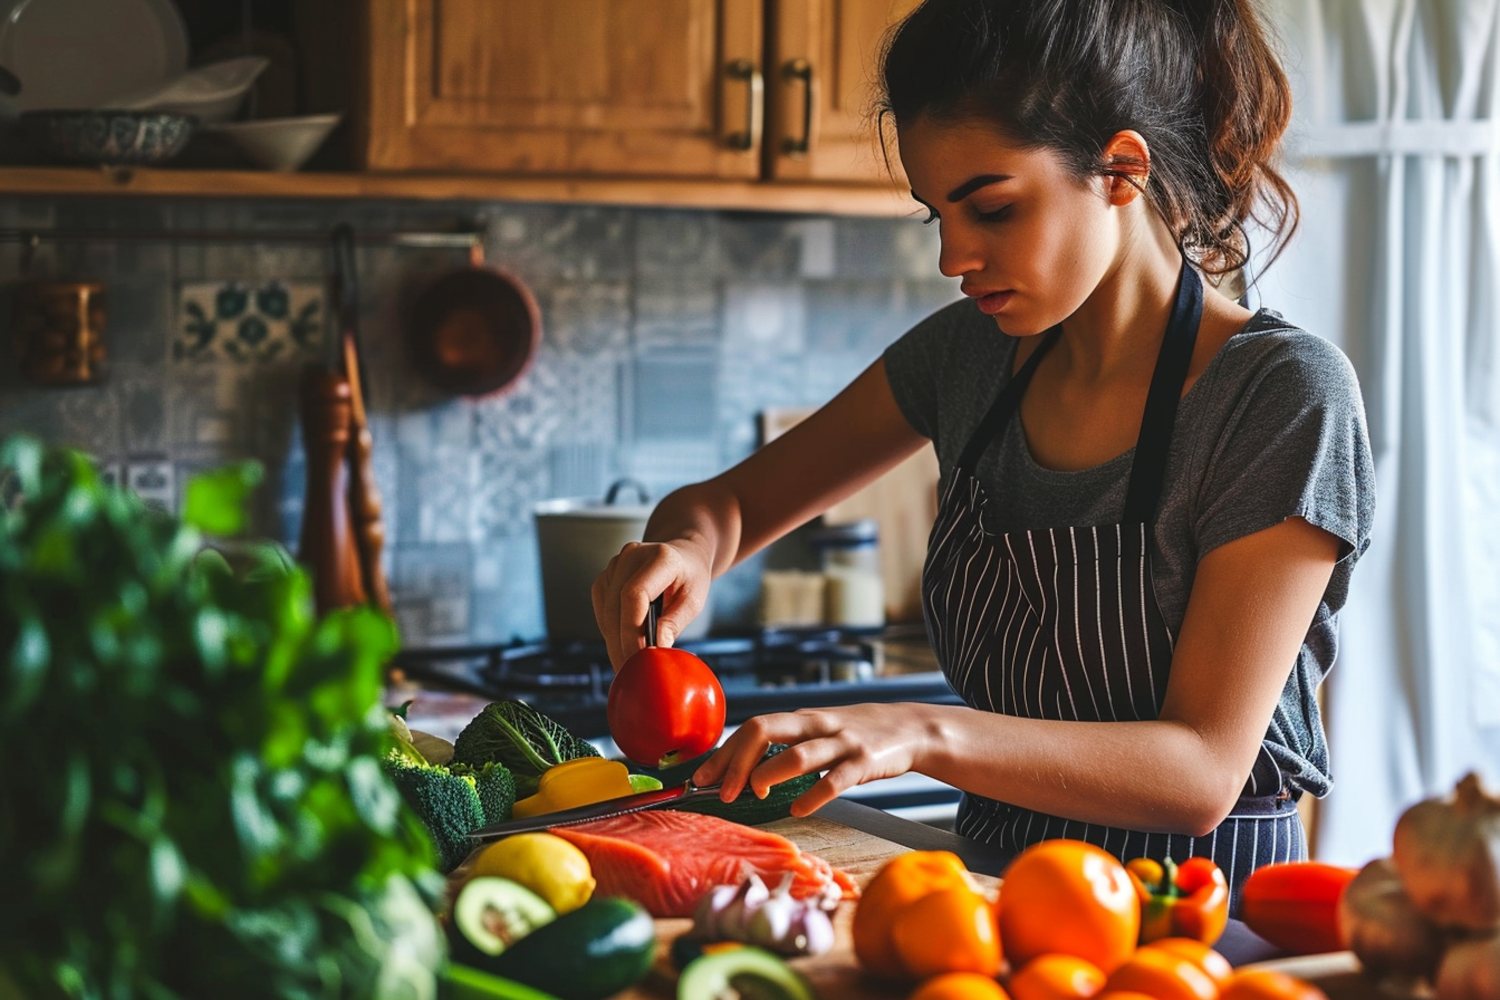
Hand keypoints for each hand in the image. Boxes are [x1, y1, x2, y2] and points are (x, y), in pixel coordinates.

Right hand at [590, 539, 711, 669]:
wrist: (683, 556)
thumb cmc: (691, 578)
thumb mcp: (694, 600)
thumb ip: (675, 622)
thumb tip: (655, 650)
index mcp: (660, 557)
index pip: (635, 595)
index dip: (632, 631)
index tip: (638, 659)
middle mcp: (632, 555)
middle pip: (616, 605)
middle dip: (621, 644)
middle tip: (630, 673)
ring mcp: (616, 564)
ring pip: (605, 610)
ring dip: (613, 641)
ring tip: (626, 665)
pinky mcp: (606, 576)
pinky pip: (601, 608)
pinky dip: (609, 630)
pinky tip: (620, 645)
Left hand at [691, 704, 937, 816]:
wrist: (909, 727)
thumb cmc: (854, 734)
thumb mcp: (818, 731)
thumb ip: (787, 744)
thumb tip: (741, 769)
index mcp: (801, 719)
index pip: (752, 727)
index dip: (725, 752)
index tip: (703, 778)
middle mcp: (816, 725)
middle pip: (765, 730)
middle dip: (738, 762)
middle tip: (724, 793)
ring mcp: (841, 742)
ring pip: (799, 753)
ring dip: (771, 772)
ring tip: (756, 793)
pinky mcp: (865, 762)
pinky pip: (836, 780)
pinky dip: (814, 796)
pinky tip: (798, 810)